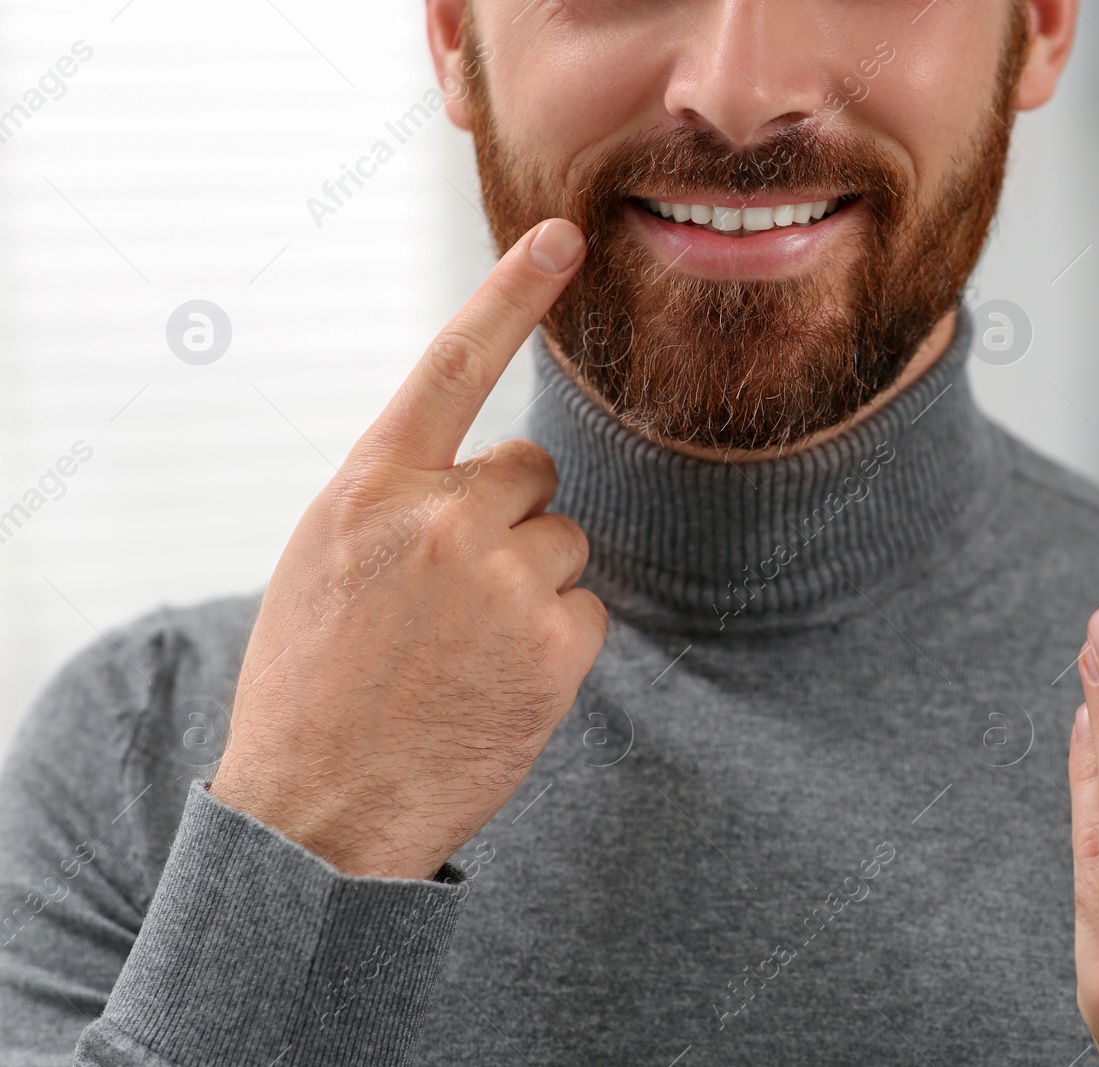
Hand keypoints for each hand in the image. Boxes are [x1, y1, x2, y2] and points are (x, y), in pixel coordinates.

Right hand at [211, 219, 604, 880]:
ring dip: (533, 585)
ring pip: (565, 543)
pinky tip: (499, 683)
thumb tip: (475, 470)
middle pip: (532, 475)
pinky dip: (555, 642)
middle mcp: (443, 518)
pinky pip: (586, 609)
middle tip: (454, 594)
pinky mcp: (555, 645)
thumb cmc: (315, 682)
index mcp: (373, 488)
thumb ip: (397, 499)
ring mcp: (504, 581)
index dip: (512, 293)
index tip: (563, 238)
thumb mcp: (324, 562)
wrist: (318, 810)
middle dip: (510, 522)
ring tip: (467, 648)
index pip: (453, 364)